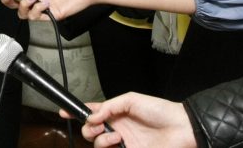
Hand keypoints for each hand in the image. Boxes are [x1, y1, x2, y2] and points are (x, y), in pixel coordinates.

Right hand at [70, 93, 194, 147]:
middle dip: (87, 128)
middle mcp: (116, 128)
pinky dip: (106, 146)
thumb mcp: (130, 100)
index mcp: (116, 113)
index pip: (92, 112)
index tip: (63, 112)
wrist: (179, 128)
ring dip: (99, 139)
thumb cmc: (159, 110)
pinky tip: (118, 141)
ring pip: (96, 144)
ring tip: (114, 135)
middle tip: (96, 125)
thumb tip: (91, 116)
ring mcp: (122, 143)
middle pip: (90, 130)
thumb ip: (109, 106)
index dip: (76, 112)